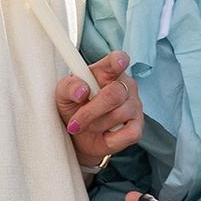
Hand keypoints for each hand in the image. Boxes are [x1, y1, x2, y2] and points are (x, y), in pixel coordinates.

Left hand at [57, 52, 141, 168]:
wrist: (77, 136)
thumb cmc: (74, 108)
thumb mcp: (63, 95)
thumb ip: (69, 87)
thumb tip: (82, 90)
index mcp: (106, 71)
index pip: (117, 60)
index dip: (119, 61)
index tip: (118, 62)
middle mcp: (124, 85)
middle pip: (114, 94)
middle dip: (90, 111)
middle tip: (75, 122)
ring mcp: (134, 106)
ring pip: (118, 115)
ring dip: (96, 125)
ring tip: (88, 126)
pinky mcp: (137, 127)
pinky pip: (130, 134)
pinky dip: (112, 139)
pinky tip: (104, 135)